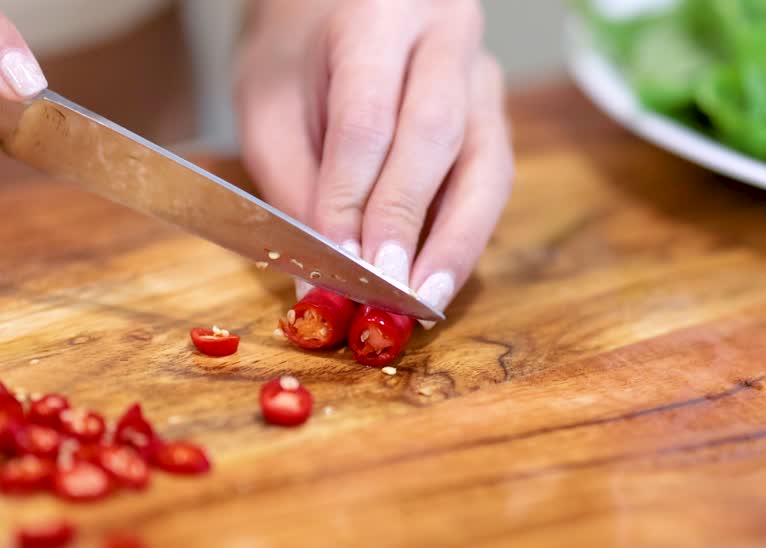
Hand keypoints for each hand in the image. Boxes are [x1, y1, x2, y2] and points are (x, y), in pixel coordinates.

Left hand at [235, 0, 513, 324]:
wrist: (335, 12)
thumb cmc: (297, 58)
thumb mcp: (268, 108)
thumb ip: (293, 191)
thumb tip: (319, 285)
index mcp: (377, 13)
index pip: (368, 117)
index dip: (353, 197)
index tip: (340, 262)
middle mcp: (446, 34)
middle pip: (438, 136)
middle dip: (409, 222)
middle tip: (387, 287)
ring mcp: (483, 75)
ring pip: (486, 167)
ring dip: (455, 244)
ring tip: (425, 301)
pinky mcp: (497, 116)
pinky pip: (492, 184)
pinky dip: (465, 238)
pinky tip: (438, 279)